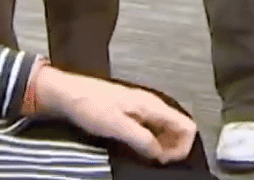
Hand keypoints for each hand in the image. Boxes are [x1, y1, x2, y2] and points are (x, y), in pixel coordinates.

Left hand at [34, 67, 196, 163]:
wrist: (67, 93)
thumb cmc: (87, 102)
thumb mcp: (116, 125)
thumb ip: (142, 139)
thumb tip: (159, 153)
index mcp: (150, 103)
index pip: (186, 126)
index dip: (181, 148)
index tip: (165, 160)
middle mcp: (149, 103)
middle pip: (178, 129)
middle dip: (172, 149)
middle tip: (155, 160)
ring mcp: (140, 107)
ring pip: (165, 130)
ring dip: (161, 146)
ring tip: (145, 155)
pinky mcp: (130, 112)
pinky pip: (151, 129)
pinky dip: (149, 142)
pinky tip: (136, 147)